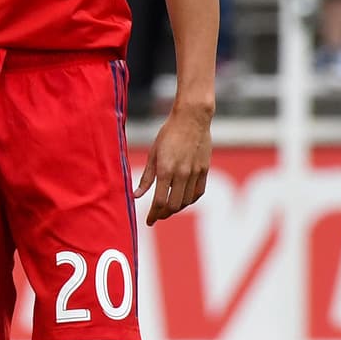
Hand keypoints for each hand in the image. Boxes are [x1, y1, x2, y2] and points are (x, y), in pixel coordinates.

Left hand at [134, 103, 211, 224]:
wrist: (192, 118)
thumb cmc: (168, 133)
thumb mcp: (153, 154)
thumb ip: (146, 177)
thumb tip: (136, 195)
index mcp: (166, 170)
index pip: (159, 201)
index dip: (153, 214)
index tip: (148, 221)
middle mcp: (182, 174)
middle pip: (174, 206)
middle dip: (163, 214)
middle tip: (157, 215)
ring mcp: (195, 173)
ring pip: (186, 201)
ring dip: (176, 208)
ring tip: (168, 208)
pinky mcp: (204, 170)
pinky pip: (198, 193)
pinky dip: (190, 200)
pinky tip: (183, 200)